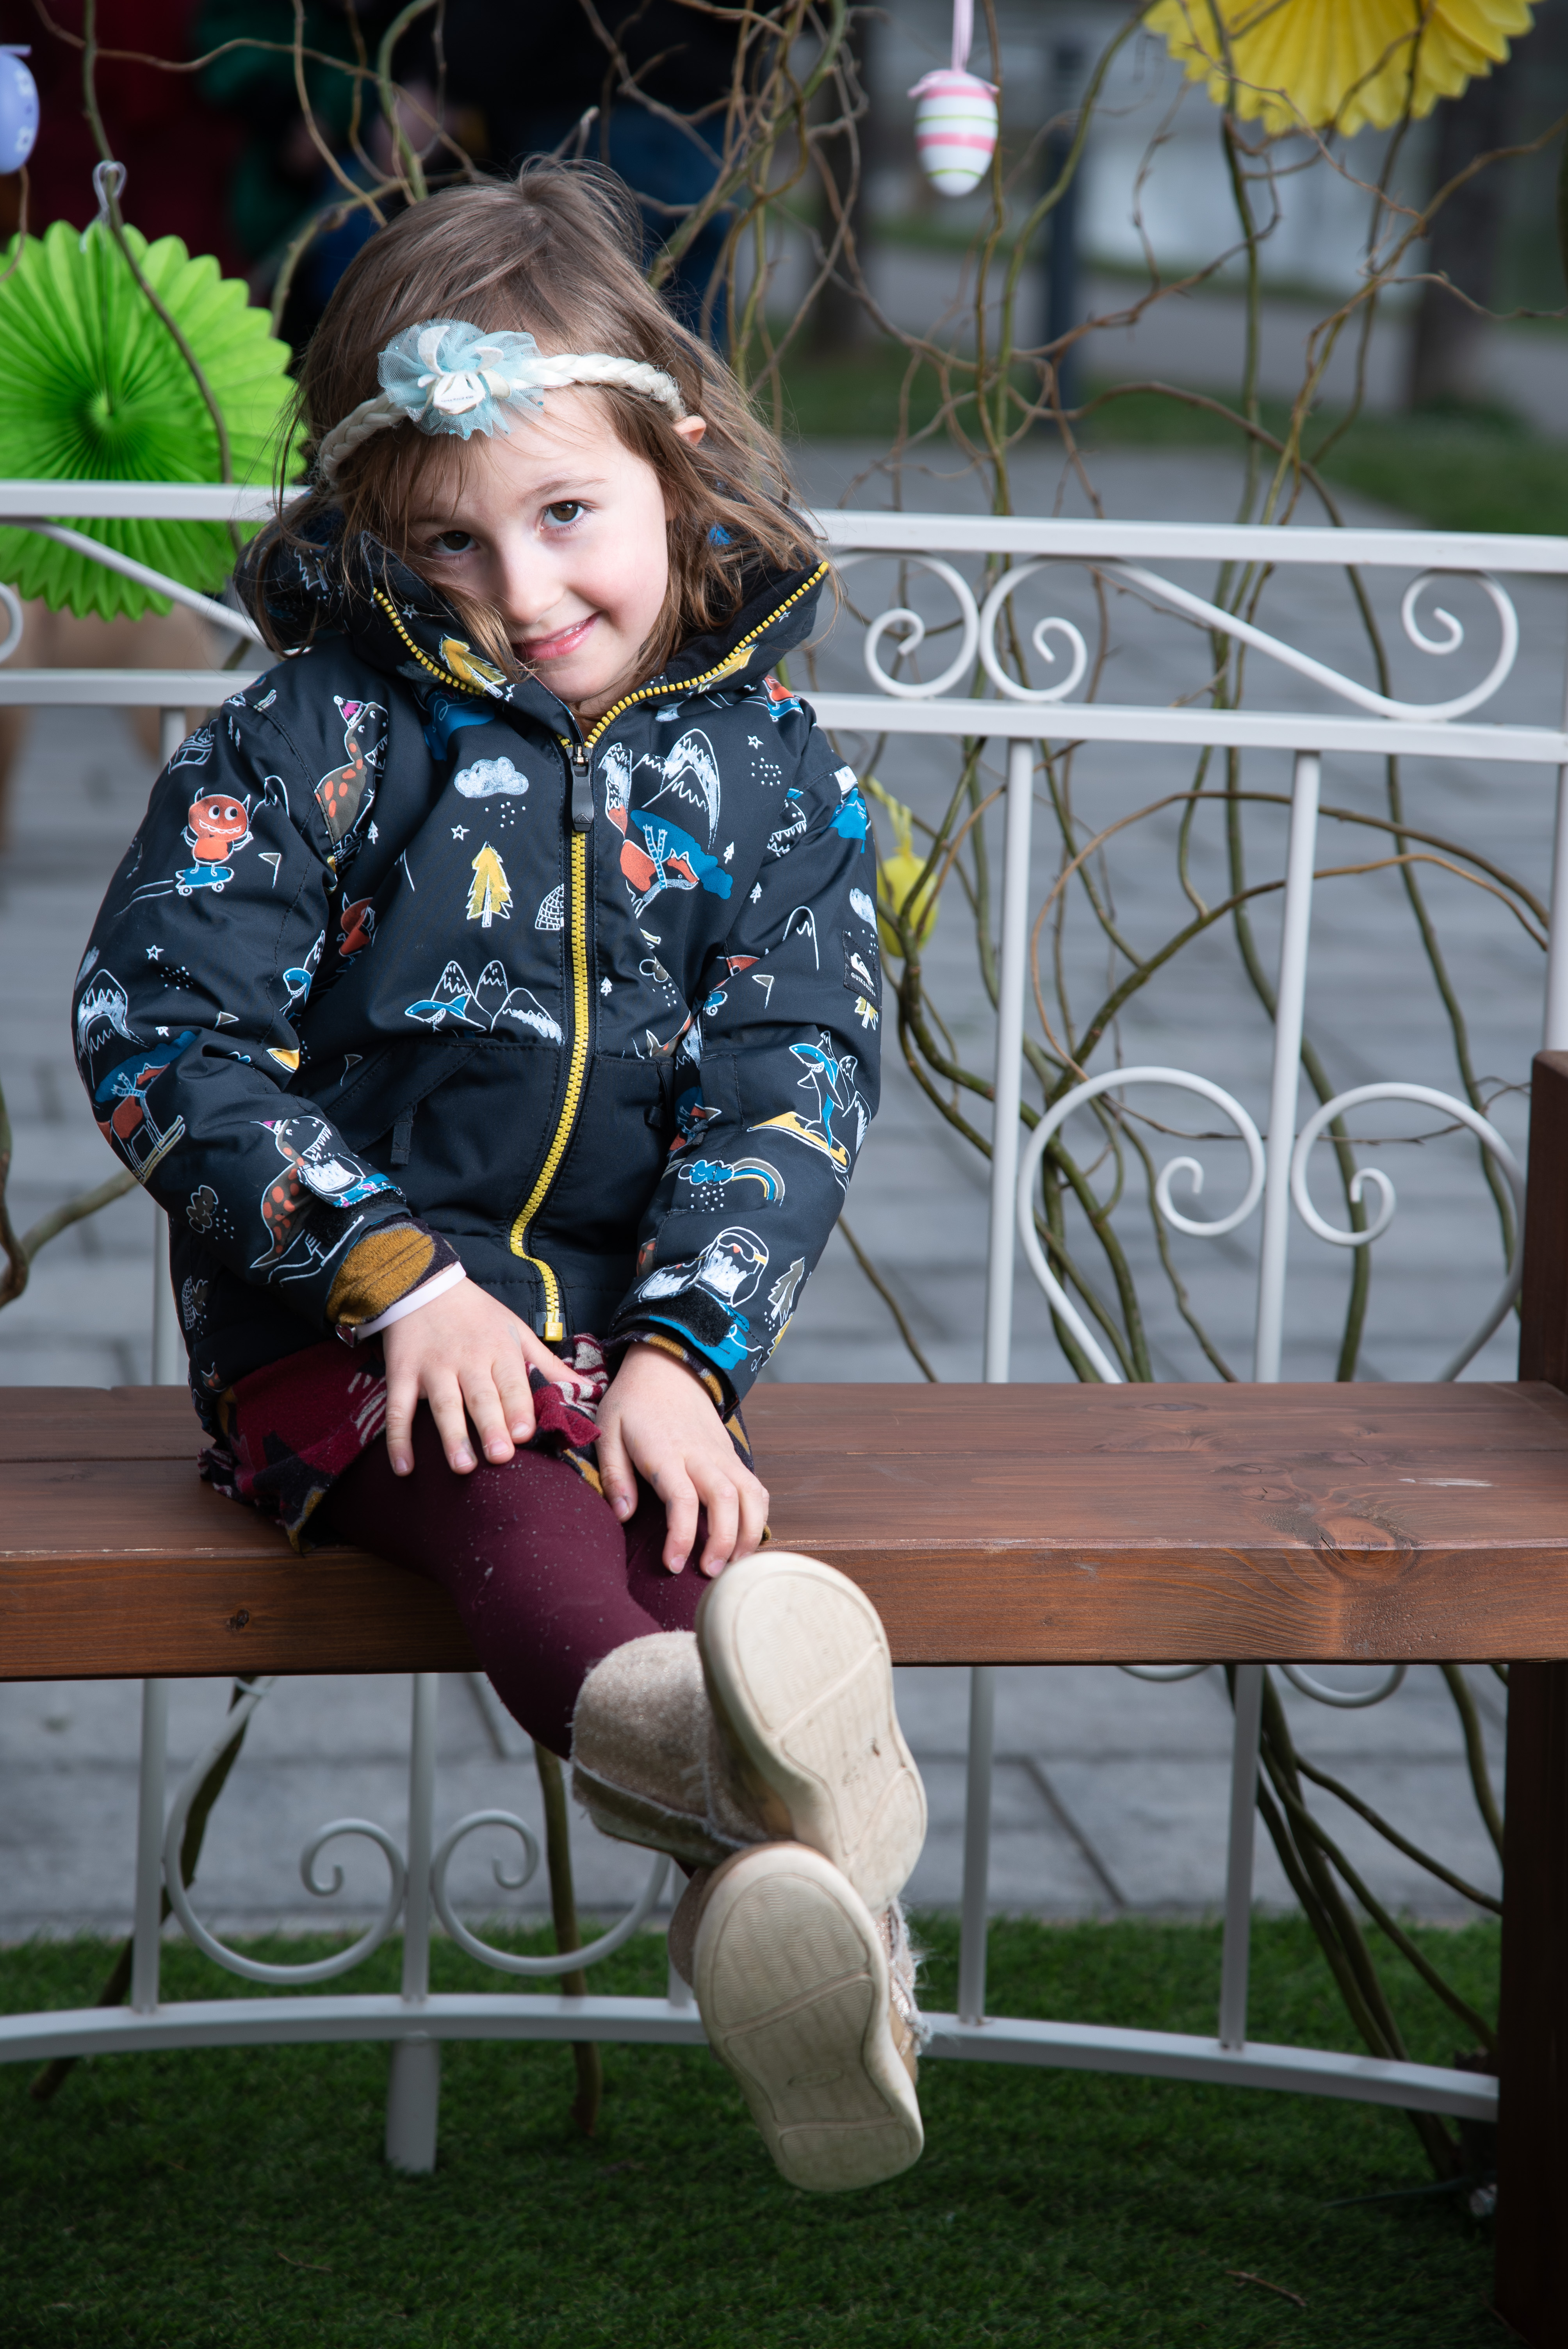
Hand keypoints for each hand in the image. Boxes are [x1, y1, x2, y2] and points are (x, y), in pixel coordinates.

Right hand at [381, 1283, 573, 1476]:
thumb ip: (550, 1366)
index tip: (526, 1433)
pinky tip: (404, 1468)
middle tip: (501, 1456)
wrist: (422, 1284)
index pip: (512, 1382)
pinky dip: (398, 1439)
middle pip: (480, 1397)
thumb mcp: (517, 1332)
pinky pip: (398, 1409)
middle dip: (491, 1426)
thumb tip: (590, 1391)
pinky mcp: (401, 1375)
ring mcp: (431, 1368)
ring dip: (452, 1436)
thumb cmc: (478, 1316)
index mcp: (499, 1350)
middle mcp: (466, 1360)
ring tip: (462, 1467)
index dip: (519, 1407)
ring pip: (443, 1405)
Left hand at [595, 1343, 768, 1576]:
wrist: (668, 1366)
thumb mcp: (607, 1431)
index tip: (673, 1566)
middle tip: (711, 1574)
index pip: (682, 1499)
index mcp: (665, 1451)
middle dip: (724, 1541)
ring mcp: (721, 1454)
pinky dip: (759, 1515)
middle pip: (726, 1500)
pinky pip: (757, 1487)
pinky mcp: (732, 1454)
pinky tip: (746, 1539)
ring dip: (749, 1532)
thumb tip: (622, 1515)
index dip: (681, 1536)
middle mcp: (700, 1454)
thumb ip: (614, 1474)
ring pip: (751, 1495)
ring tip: (734, 1563)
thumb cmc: (632, 1403)